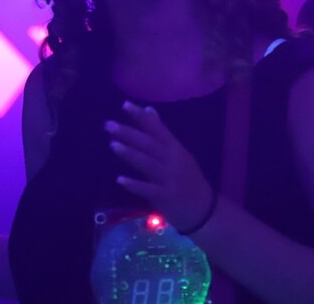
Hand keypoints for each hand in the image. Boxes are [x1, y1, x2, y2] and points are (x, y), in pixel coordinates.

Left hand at [105, 100, 213, 232]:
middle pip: (148, 144)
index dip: (141, 117)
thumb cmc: (188, 178)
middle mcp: (172, 160)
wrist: (204, 209)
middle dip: (129, 133)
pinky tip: (120, 180)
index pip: (156, 128)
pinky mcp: (166, 196)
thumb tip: (148, 109)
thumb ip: (162, 132)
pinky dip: (135, 184)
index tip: (125, 104)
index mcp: (175, 148)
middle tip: (108, 124)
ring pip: (148, 163)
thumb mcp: (178, 151)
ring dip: (130, 154)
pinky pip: (148, 189)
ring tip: (112, 145)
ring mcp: (169, 178)